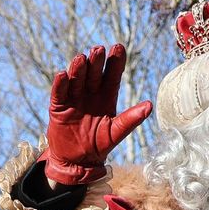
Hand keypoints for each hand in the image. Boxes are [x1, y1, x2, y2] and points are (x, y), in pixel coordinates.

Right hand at [44, 42, 152, 184]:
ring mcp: (74, 98)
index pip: (112, 75)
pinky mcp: (58, 107)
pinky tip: (62, 74)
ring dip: (78, 69)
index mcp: (106, 97)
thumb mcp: (116, 133)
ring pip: (77, 79)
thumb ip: (130, 119)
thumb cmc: (99, 147)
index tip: (118, 47)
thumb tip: (150, 105)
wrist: (77, 162)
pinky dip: (60, 84)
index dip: (115, 62)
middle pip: (94, 73)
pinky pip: (59, 93)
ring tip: (81, 58)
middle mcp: (90, 93)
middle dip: (96, 62)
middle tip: (98, 50)